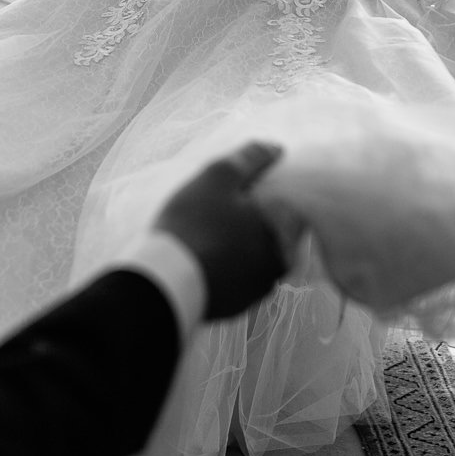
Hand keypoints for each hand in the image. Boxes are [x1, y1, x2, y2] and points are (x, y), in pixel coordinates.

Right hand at [153, 141, 285, 320]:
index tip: (242, 191)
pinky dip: (225, 268)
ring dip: (239, 246)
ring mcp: (256, 292)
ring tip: (207, 233)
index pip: (290, 208)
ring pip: (253, 259)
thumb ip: (251, 158)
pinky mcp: (234, 307)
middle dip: (252, 222)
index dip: (267, 195)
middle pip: (272, 234)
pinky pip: (235, 280)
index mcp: (284, 234)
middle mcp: (278, 267)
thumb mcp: (219, 176)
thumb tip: (277, 148)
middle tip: (220, 210)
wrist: (164, 282)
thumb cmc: (195, 223)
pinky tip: (202, 257)